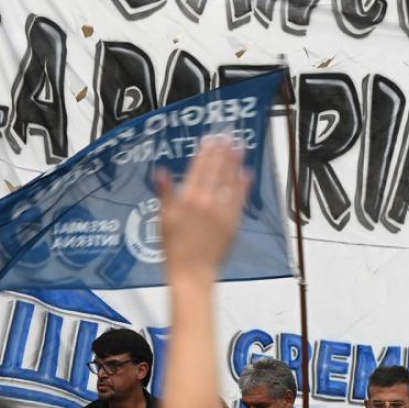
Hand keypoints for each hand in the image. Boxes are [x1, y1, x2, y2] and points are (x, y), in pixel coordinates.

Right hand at [155, 135, 252, 279]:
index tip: (211, 139)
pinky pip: (240, 200)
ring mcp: (222, 212)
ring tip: (240, 147)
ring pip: (230, 182)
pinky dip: (244, 186)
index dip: (206, 153)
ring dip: (235, 163)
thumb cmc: (174, 248)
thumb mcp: (163, 219)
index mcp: (188, 199)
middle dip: (223, 152)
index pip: (199, 170)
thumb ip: (165, 194)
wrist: (193, 272)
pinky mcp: (233, 223)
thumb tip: (161, 172)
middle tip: (229, 135)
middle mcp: (207, 202)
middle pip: (217, 172)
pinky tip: (247, 174)